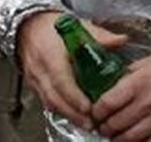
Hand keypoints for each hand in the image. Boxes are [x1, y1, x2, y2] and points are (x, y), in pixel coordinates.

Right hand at [17, 11, 127, 132]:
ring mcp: (35, 79)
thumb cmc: (53, 27)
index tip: (88, 107)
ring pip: (49, 103)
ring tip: (86, 124)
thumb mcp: (79, 26)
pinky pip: (46, 101)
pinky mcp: (34, 85)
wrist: (28, 26)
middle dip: (73, 113)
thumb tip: (122, 40)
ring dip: (68, 115)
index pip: (62, 80)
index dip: (74, 96)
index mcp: (52, 55)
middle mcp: (41, 70)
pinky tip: (74, 115)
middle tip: (91, 123)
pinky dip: (60, 110)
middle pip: (54, 98)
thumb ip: (101, 36)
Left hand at [92, 50, 150, 140]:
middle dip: (104, 127)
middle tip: (103, 126)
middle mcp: (147, 102)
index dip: (96, 111)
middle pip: (114, 124)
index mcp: (139, 82)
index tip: (95, 112)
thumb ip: (132, 71)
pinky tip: (135, 140)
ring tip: (116, 135)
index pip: (106, 103)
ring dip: (118, 138)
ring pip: (128, 138)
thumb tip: (116, 80)